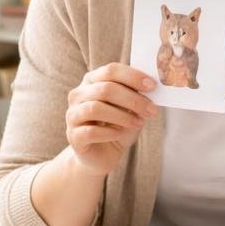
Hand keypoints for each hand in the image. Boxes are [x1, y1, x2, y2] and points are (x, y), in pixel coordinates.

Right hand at [65, 63, 157, 177]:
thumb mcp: (130, 109)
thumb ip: (136, 96)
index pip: (111, 70)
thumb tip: (150, 88)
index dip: (133, 77)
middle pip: (105, 89)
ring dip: (122, 116)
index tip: (152, 86)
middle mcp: (78, 94)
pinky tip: (120, 134)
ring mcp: (72, 115)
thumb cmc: (117, 127)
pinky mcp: (73, 136)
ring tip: (138, 124)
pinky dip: (110, 132)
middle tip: (152, 110)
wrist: (102, 155)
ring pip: (95, 108)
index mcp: (92, 81)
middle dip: (133, 100)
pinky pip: (91, 131)